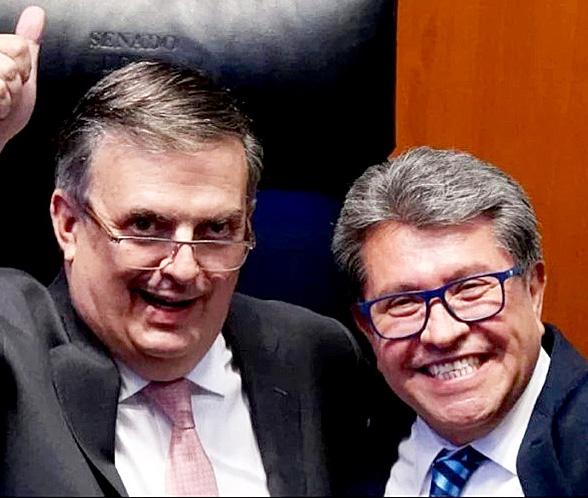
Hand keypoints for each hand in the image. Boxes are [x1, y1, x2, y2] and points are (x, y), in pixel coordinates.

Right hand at [0, 6, 45, 150]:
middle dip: (16, 83)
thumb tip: (37, 15)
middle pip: (14, 55)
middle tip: (3, 96)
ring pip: (5, 72)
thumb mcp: (21, 77)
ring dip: (7, 97)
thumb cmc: (2, 116)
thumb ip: (26, 47)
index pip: (20, 45)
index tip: (11, 83)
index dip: (23, 69)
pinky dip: (0, 106)